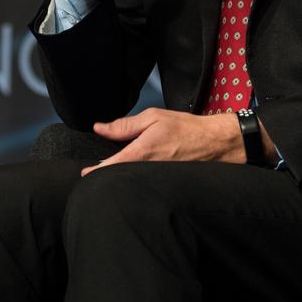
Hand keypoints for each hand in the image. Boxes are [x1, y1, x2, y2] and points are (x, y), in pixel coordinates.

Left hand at [80, 108, 245, 175]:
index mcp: (143, 152)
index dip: (95, 172)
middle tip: (97, 174)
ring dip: (122, 180)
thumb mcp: (153, 117)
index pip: (111, 166)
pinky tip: (135, 178)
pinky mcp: (166, 184)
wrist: (216, 143)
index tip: (85, 174)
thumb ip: (125, 125)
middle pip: (120, 177)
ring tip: (114, 176)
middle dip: (108, 177)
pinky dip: (138, 182)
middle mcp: (149, 169)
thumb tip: (100, 128)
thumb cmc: (186, 128)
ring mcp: (158, 179)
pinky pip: (147, 184)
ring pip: (133, 182)